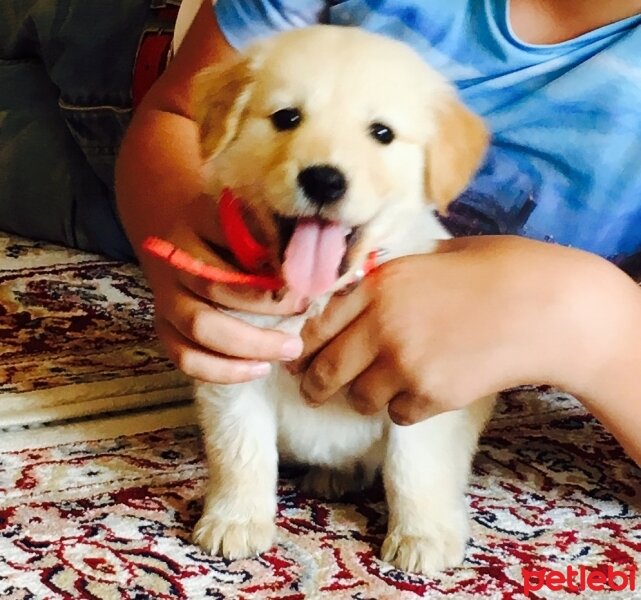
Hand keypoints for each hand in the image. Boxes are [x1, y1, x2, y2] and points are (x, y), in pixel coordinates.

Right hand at [142, 193, 303, 383]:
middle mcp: (175, 260)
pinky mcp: (164, 325)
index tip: (301, 274)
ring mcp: (166, 296)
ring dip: (249, 345)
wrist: (172, 227)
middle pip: (214, 287)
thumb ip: (269, 234)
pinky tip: (259, 368)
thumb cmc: (224, 226)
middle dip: (264, 305)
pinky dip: (223, 371)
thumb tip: (311, 266)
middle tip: (302, 311)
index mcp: (197, 221)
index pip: (230, 237)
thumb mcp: (244, 214)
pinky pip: (185, 357)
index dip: (268, 258)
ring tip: (289, 349)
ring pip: (199, 328)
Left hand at [290, 236, 610, 423]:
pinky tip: (424, 392)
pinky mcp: (430, 395)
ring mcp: (404, 364)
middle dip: (313, 387)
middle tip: (312, 392)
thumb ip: (390, 279)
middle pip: (325, 371)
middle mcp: (381, 325)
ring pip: (359, 399)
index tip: (296, 360)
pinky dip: (404, 408)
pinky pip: (398, 414)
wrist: (545, 306)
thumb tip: (359, 292)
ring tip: (384, 387)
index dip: (302, 348)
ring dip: (366, 397)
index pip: (317, 325)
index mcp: (378, 286)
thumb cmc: (495, 270)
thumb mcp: (432, 258)